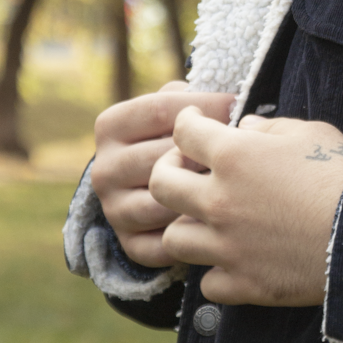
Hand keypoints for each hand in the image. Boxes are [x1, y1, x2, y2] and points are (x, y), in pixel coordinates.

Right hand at [90, 82, 235, 267]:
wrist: (149, 185)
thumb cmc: (174, 135)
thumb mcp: (175, 106)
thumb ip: (190, 98)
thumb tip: (231, 107)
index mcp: (110, 126)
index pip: (161, 110)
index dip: (204, 106)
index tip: (236, 107)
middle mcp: (104, 169)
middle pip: (163, 158)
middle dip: (206, 154)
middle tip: (237, 152)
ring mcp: (114, 210)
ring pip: (163, 203)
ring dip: (200, 196)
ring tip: (229, 184)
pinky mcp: (129, 244)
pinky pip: (165, 244)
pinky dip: (194, 234)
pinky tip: (217, 219)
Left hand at [149, 109, 342, 305]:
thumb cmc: (342, 174)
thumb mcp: (310, 133)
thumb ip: (268, 128)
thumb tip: (245, 130)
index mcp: (234, 156)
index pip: (183, 131)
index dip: (186, 121)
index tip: (193, 122)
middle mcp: (219, 200)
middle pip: (161, 185)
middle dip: (166, 171)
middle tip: (186, 170)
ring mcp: (226, 246)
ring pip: (173, 239)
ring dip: (186, 226)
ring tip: (207, 221)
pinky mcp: (243, 283)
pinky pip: (206, 283)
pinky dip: (215, 272)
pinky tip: (233, 260)